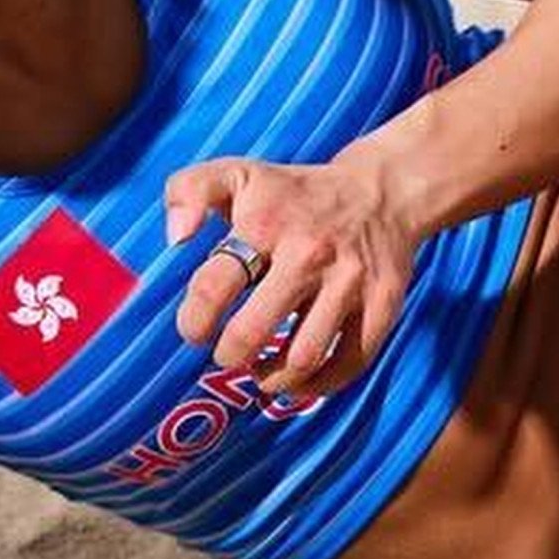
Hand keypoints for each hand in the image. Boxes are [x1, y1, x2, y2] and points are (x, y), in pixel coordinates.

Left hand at [162, 150, 427, 402]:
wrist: (382, 192)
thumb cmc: (295, 193)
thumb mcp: (238, 174)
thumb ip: (187, 191)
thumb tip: (176, 237)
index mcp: (266, 225)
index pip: (213, 288)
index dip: (194, 322)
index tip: (197, 328)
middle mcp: (308, 254)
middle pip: (252, 333)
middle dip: (228, 355)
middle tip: (228, 354)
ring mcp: (349, 282)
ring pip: (302, 357)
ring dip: (271, 378)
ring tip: (260, 372)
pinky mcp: (382, 305)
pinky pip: (349, 363)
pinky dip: (318, 385)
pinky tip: (299, 379)